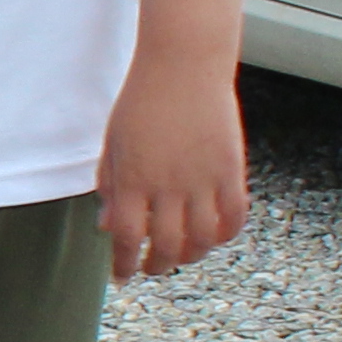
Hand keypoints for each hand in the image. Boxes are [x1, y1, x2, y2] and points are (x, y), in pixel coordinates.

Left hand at [94, 55, 249, 280]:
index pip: (127, 238)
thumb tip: (107, 226)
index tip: (121, 276)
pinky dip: (226, 234)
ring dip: (191, 256)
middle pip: (167, 246)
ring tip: (182, 255)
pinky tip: (214, 235)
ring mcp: (202, 178)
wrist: (182, 65)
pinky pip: (234, 216)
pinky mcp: (230, 169)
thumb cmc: (141, 103)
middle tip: (151, 267)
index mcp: (133, 179)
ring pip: (203, 239)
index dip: (124, 264)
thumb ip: (111, 187)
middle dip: (157, 266)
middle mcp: (168, 184)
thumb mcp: (114, 144)